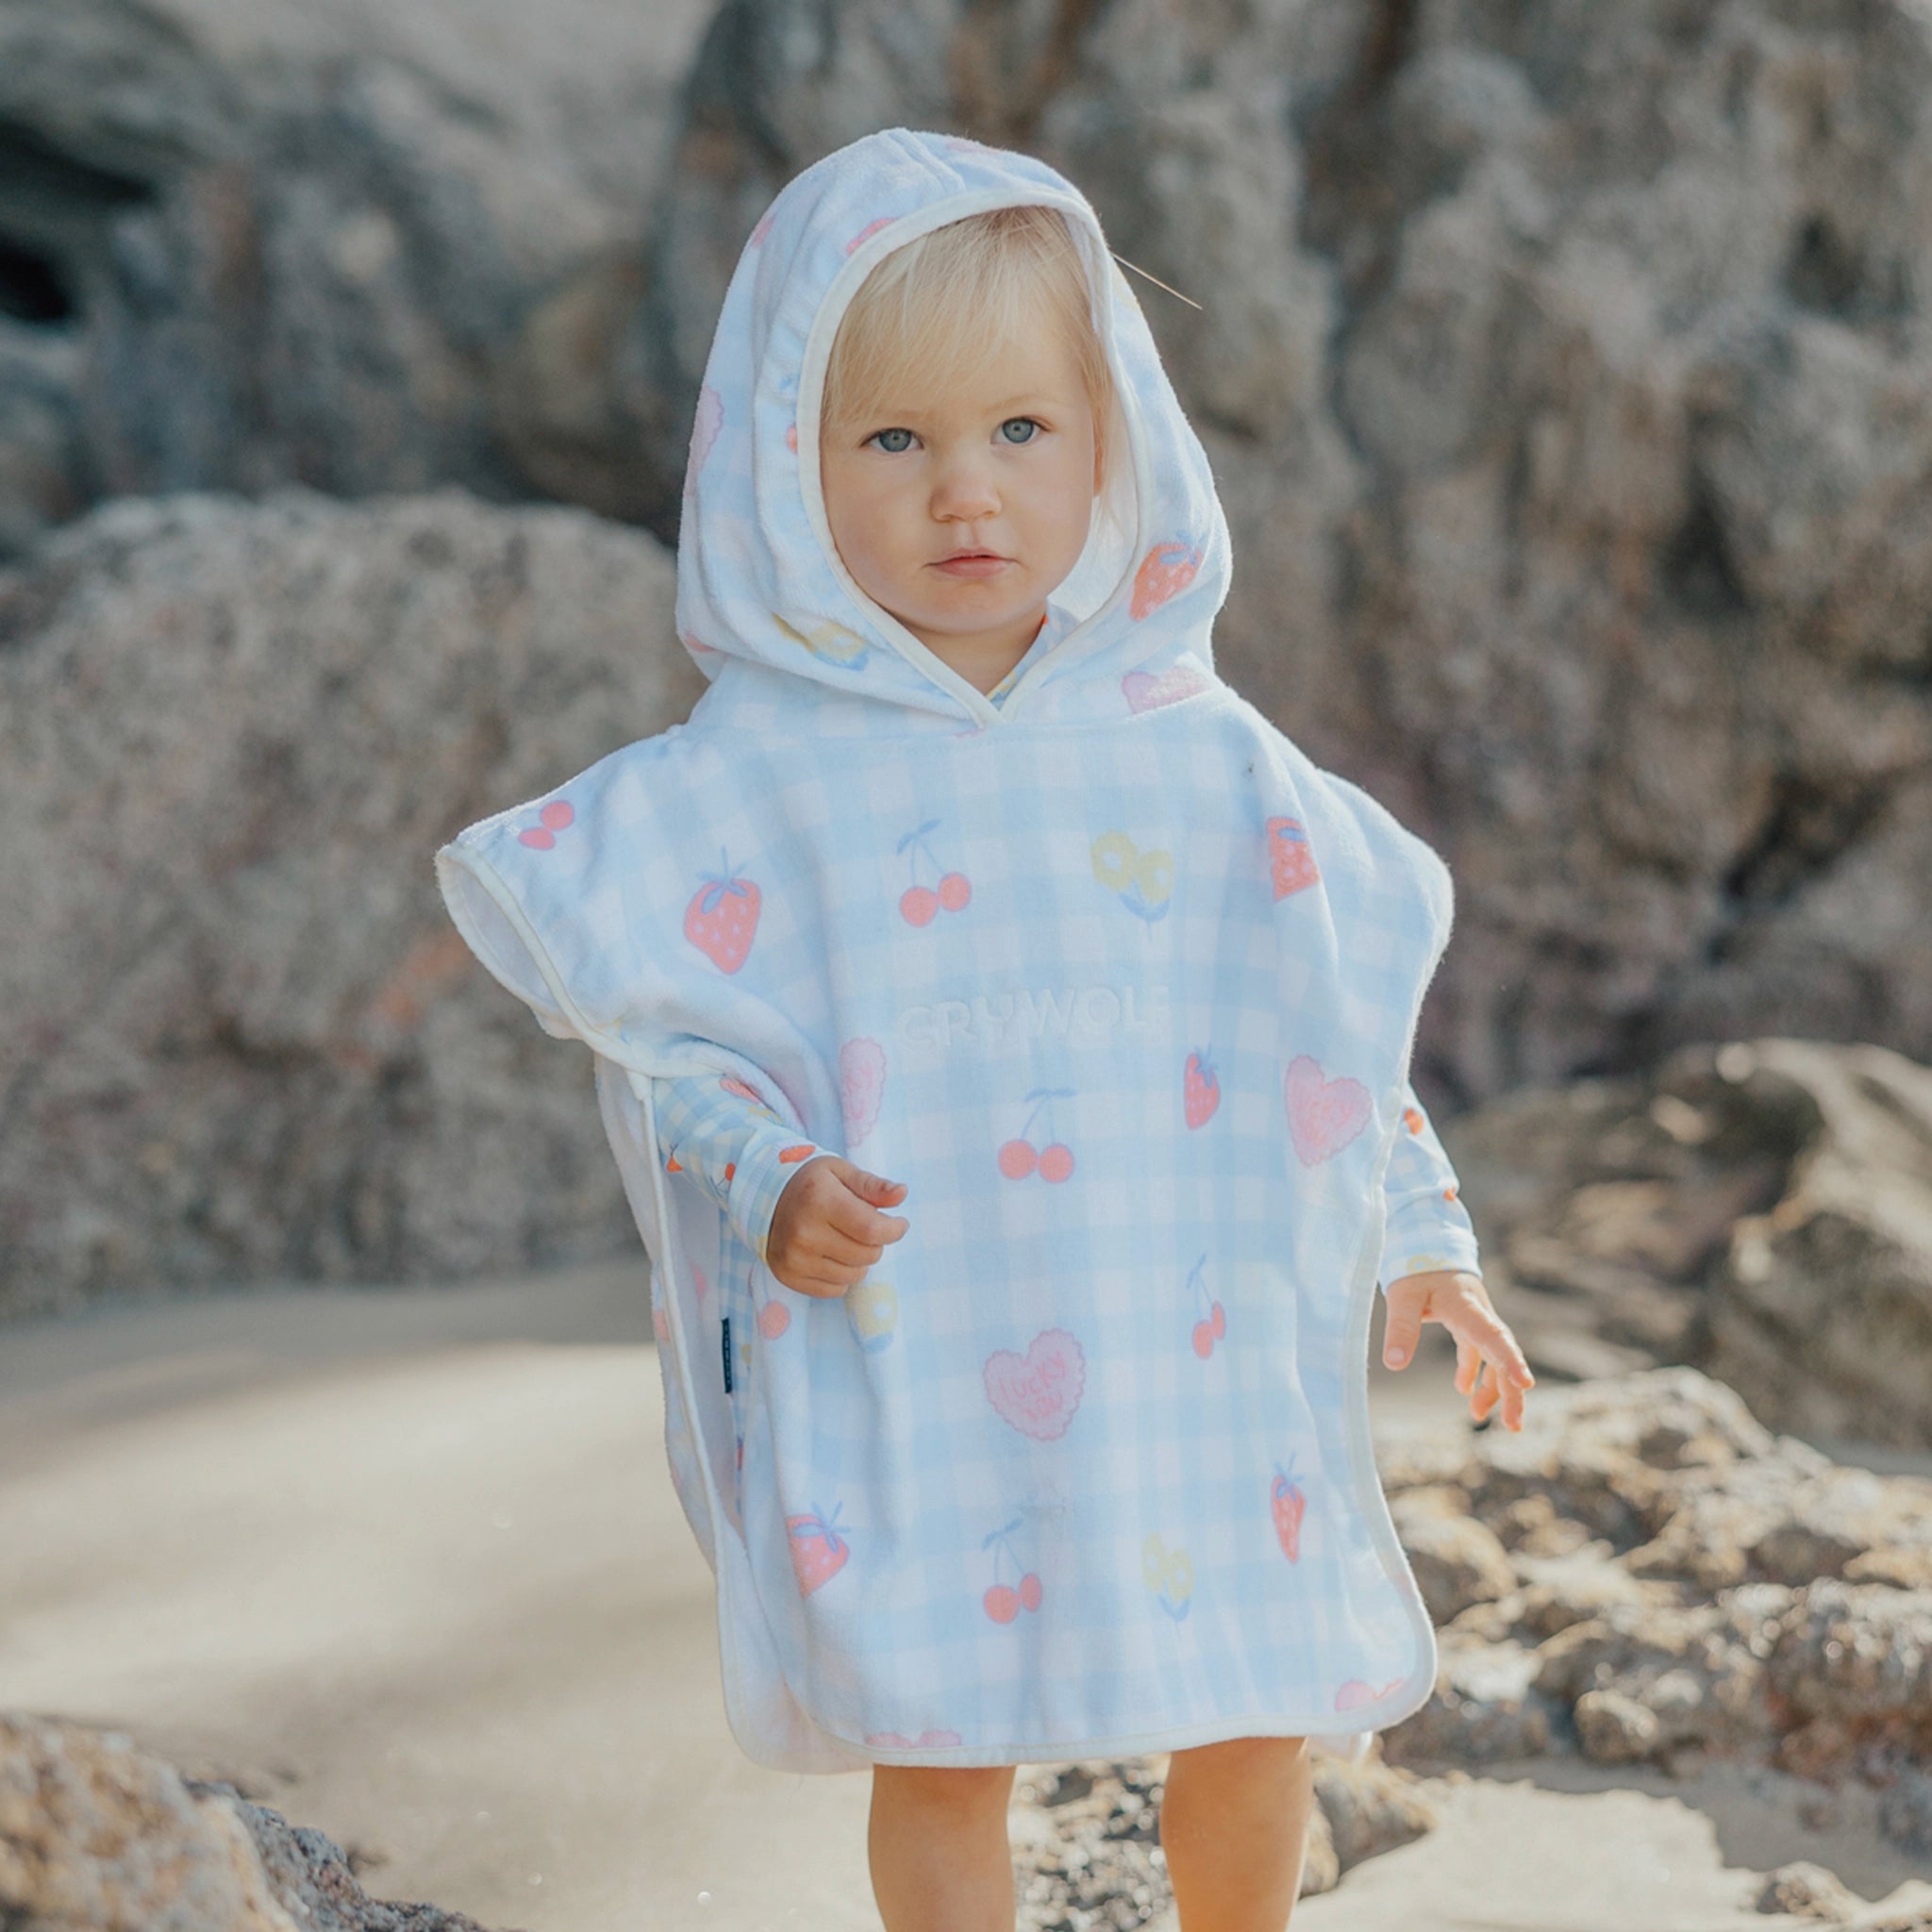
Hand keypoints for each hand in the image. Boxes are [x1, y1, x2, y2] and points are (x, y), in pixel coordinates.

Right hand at [766, 1155, 909, 1297]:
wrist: (764, 1198)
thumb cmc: (811, 1184)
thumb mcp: (841, 1172)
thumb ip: (873, 1185)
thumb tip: (902, 1193)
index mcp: (819, 1200)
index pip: (872, 1230)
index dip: (894, 1230)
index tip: (898, 1224)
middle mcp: (804, 1232)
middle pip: (867, 1255)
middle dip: (875, 1242)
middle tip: (863, 1228)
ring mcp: (794, 1258)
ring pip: (854, 1275)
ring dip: (859, 1260)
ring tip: (844, 1240)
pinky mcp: (788, 1276)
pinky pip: (836, 1290)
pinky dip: (841, 1276)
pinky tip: (829, 1255)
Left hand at [1382, 1268, 1534, 1431]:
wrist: (1425, 1241)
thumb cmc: (1415, 1266)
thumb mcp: (1402, 1295)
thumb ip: (1400, 1327)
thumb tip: (1395, 1365)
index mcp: (1467, 1305)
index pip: (1492, 1335)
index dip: (1508, 1360)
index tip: (1525, 1384)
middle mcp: (1479, 1313)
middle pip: (1503, 1353)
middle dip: (1511, 1390)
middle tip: (1514, 1426)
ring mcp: (1476, 1318)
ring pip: (1494, 1357)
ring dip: (1493, 1387)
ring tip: (1481, 1417)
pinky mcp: (1468, 1322)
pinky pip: (1479, 1352)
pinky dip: (1474, 1372)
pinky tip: (1465, 1393)